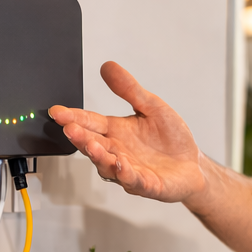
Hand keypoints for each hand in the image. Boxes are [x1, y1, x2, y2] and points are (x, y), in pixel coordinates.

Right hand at [48, 61, 208, 204]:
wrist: (193, 164)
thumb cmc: (171, 139)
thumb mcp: (152, 107)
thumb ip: (130, 89)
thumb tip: (109, 67)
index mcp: (116, 131)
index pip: (90, 122)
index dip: (73, 117)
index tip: (58, 111)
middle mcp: (118, 151)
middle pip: (93, 144)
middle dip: (80, 137)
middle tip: (70, 128)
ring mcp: (129, 169)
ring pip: (107, 164)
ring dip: (98, 156)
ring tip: (91, 145)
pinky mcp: (146, 184)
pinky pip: (133, 180)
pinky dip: (125, 173)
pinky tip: (121, 164)